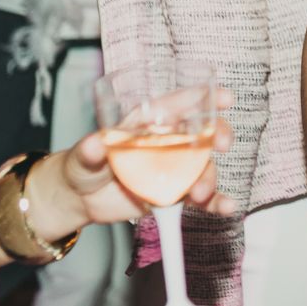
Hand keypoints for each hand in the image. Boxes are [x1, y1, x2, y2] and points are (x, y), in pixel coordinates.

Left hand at [31, 88, 237, 233]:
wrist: (80, 199)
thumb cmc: (84, 164)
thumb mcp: (83, 155)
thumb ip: (90, 150)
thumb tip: (95, 144)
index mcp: (148, 123)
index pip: (179, 105)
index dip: (204, 98)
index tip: (226, 98)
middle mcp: (167, 142)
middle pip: (201, 133)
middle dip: (217, 134)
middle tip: (222, 143)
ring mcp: (173, 168)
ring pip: (203, 167)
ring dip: (209, 178)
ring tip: (200, 194)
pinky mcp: (174, 193)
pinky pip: (199, 198)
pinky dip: (215, 202)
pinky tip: (226, 206)